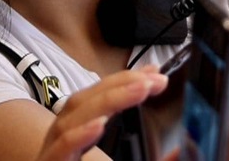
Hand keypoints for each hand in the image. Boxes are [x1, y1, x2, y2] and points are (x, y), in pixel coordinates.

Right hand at [36, 65, 167, 160]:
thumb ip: (145, 156)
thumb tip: (177, 150)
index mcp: (75, 135)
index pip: (98, 99)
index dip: (124, 82)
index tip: (157, 76)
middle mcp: (61, 140)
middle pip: (84, 102)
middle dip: (118, 85)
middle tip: (153, 80)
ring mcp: (52, 154)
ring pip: (71, 118)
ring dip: (105, 101)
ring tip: (137, 90)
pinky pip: (60, 150)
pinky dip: (78, 135)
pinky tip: (99, 124)